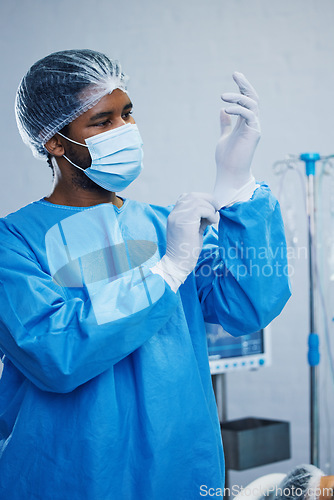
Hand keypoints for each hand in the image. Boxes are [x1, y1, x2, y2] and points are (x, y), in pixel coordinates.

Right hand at [150, 193, 218, 291]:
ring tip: (213, 220)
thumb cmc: (186, 250)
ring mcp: (178, 216)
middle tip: (217, 210)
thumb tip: (211, 210)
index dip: (202, 199)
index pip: (187, 197)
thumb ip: (199, 219)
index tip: (211, 209)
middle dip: (208, 200)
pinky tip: (212, 223)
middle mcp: (174, 213)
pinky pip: (201, 209)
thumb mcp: (194, 230)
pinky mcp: (184, 221)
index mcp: (174, 215)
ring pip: (198, 201)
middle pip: (193, 196)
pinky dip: (210, 214)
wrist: (178, 263)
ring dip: (210, 208)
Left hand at [213, 72, 260, 207]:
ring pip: (252, 104)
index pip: (247, 100)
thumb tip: (222, 111)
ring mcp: (254, 128)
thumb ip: (225, 124)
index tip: (236, 75)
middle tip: (235, 74)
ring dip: (238, 97)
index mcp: (245, 123)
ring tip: (223, 96)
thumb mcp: (224, 137)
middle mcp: (252, 123)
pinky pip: (249, 115)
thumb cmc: (227, 159)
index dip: (243, 87)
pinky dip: (238, 109)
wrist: (230, 174)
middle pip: (253, 98)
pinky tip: (226, 109)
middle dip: (245, 85)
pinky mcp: (254, 133)